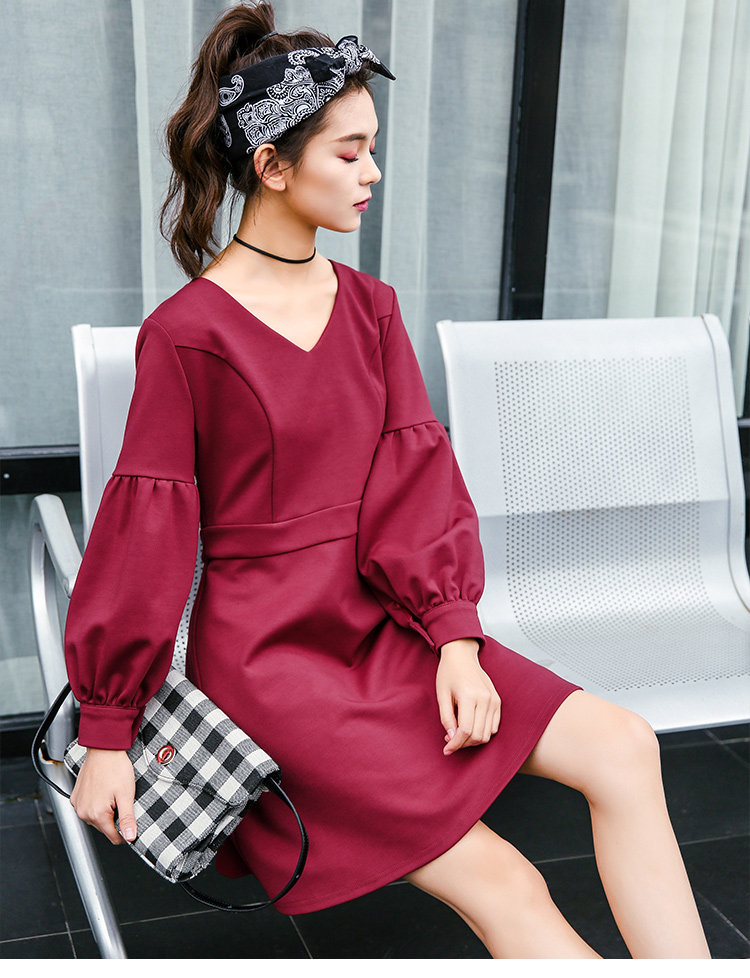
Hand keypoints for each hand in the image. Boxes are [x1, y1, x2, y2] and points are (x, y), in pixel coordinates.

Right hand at [69, 747, 137, 844]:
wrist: (104, 749)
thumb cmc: (115, 768)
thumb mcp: (126, 794)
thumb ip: (127, 818)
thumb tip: (129, 837)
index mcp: (97, 814)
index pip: (113, 837)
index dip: (125, 834)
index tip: (132, 826)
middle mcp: (84, 812)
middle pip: (104, 827)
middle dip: (115, 819)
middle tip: (122, 801)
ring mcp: (78, 804)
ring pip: (95, 818)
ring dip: (105, 812)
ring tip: (113, 794)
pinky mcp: (75, 797)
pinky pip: (87, 808)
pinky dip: (95, 804)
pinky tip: (103, 792)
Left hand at [436, 639, 501, 754]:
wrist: (462, 656)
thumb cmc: (448, 673)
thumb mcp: (441, 695)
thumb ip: (446, 718)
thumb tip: (451, 738)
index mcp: (469, 696)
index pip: (466, 731)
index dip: (455, 744)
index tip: (446, 749)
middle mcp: (485, 699)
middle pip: (478, 735)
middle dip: (463, 744)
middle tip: (450, 740)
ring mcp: (494, 700)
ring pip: (487, 734)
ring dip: (473, 740)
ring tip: (459, 733)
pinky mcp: (497, 701)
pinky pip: (494, 727)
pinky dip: (482, 732)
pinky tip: (470, 727)